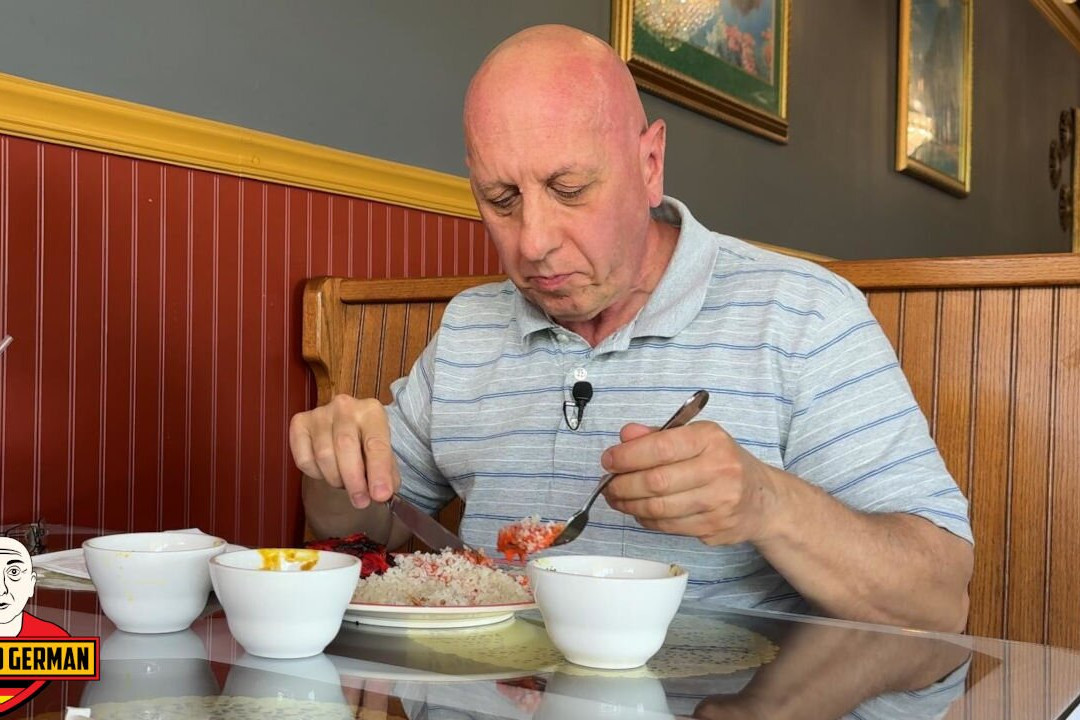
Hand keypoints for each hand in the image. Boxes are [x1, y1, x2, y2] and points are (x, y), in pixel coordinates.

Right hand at [289, 394, 399, 507]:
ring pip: (323, 455)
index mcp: (372, 411)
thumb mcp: (384, 456)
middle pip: (345, 446)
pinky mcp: (299, 423)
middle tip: (361, 502)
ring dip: (335, 478)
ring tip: (344, 482)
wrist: (347, 428)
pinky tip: (326, 470)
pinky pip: (304, 459)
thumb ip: (386, 475)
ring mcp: (320, 413)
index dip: (378, 471)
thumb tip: (381, 494)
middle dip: (354, 480)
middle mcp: (345, 407)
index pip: (376, 443)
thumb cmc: (367, 444)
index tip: (380, 495)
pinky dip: (315, 473)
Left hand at [600, 420, 777, 545]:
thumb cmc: (722, 463)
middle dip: (622, 484)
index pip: (661, 447)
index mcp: (711, 439)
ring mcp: (719, 502)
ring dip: (629, 505)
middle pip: (656, 481)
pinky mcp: (714, 528)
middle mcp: (719, 469)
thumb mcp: (696, 438)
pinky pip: (668, 527)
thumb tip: (625, 435)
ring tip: (616, 498)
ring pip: (659, 508)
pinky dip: (645, 520)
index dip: (627, 456)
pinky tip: (638, 511)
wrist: (763, 500)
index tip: (608, 460)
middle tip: (607, 484)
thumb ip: (658, 435)